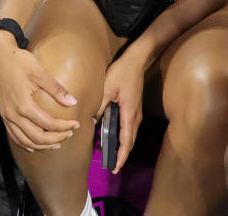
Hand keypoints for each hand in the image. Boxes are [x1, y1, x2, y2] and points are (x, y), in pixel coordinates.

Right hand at [0, 38, 80, 150]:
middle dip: (55, 138)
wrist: (0, 55)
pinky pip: (13, 134)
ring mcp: (6, 115)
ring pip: (24, 140)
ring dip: (41, 145)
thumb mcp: (39, 73)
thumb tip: (73, 101)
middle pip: (37, 137)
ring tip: (55, 143)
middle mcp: (13, 114)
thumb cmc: (19, 61)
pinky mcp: (3, 113)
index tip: (75, 124)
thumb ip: (56, 89)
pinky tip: (32, 145)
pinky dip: (24, 142)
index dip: (64, 127)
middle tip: (68, 134)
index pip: (48, 124)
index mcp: (24, 105)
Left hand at [96, 50, 145, 172]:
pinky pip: (129, 127)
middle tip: (112, 166)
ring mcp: (137, 112)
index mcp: (129, 114)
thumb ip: (99, 105)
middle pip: (130, 142)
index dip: (121, 157)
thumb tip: (90, 120)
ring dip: (122, 146)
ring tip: (110, 154)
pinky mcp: (135, 107)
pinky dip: (123, 136)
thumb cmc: (122, 73)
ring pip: (130, 135)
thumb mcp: (108, 88)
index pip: (126, 141)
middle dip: (121, 155)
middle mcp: (136, 117)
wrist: (136, 60)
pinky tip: (112, 134)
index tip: (115, 169)